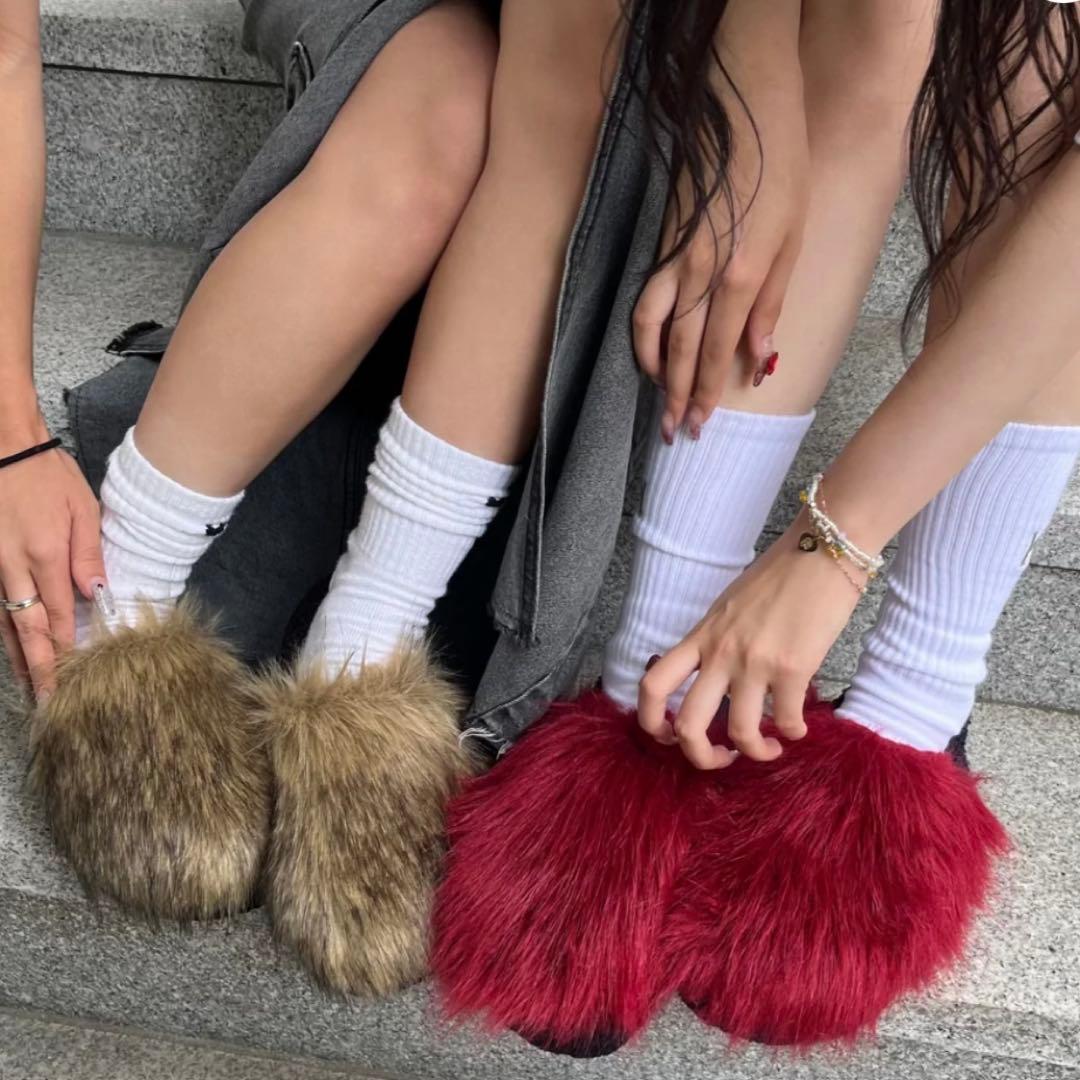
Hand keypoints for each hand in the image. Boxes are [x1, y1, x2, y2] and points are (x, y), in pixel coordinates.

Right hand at [0, 424, 104, 698]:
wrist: (0, 444)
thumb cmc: (45, 472)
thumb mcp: (80, 507)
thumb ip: (88, 554)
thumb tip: (98, 595)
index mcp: (44, 556)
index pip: (58, 617)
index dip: (65, 652)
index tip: (74, 681)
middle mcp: (12, 568)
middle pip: (25, 630)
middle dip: (37, 670)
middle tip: (48, 702)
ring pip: (2, 622)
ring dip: (17, 656)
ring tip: (29, 686)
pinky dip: (2, 629)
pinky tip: (12, 646)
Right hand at [633, 35, 809, 441]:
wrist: (740, 106)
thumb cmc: (780, 165)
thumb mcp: (793, 237)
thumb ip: (772, 303)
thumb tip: (760, 359)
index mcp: (742, 276)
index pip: (715, 353)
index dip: (704, 395)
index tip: (697, 428)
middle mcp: (702, 274)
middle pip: (680, 351)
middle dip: (676, 397)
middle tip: (672, 434)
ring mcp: (676, 259)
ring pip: (653, 330)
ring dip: (652, 371)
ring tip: (656, 399)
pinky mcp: (663, 243)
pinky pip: (646, 299)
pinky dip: (642, 332)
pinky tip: (648, 349)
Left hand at [638, 511, 864, 768]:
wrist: (823, 548)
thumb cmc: (780, 574)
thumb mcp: (730, 606)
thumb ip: (718, 641)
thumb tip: (719, 677)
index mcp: (701, 636)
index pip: (654, 682)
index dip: (651, 720)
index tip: (669, 735)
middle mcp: (720, 652)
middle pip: (688, 724)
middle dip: (701, 756)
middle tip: (721, 759)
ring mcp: (755, 662)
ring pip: (740, 732)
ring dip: (756, 752)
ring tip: (769, 748)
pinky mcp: (793, 668)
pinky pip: (787, 720)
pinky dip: (793, 733)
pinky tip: (799, 728)